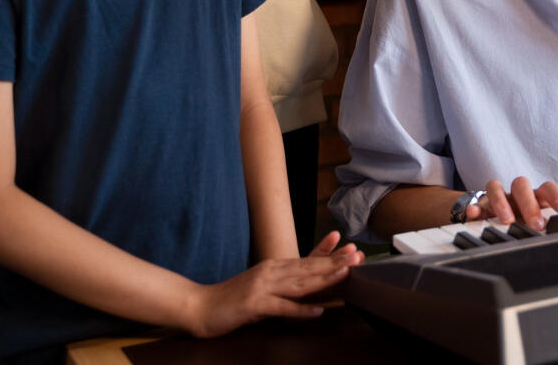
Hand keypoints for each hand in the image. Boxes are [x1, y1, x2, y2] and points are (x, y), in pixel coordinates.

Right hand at [184, 232, 362, 337]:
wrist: (200, 306)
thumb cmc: (233, 299)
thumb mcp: (262, 287)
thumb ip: (284, 285)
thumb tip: (307, 285)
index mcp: (274, 266)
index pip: (307, 258)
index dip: (330, 253)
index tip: (350, 246)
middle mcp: (271, 271)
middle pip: (309, 267)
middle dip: (335, 261)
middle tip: (358, 255)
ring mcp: (263, 286)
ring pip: (300, 282)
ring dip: (324, 278)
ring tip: (346, 273)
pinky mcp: (254, 304)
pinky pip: (282, 307)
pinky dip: (300, 309)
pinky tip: (317, 311)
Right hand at [473, 177, 557, 231]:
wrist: (502, 208)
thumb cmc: (536, 207)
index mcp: (542, 195)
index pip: (552, 187)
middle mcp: (524, 193)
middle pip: (525, 186)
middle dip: (531, 203)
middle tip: (538, 223)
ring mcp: (503, 197)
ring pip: (501, 188)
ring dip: (504, 203)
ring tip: (506, 220)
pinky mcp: (484, 204)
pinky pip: (477, 199)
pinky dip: (475, 206)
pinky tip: (475, 215)